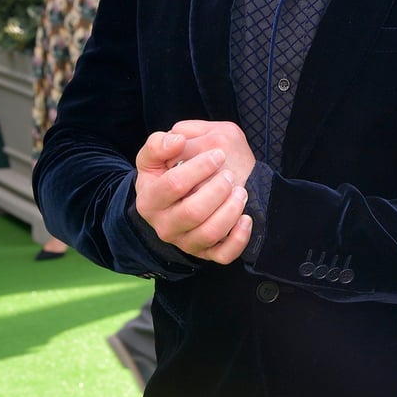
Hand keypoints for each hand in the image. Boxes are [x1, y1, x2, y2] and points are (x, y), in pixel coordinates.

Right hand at [134, 122, 255, 263]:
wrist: (184, 193)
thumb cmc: (173, 169)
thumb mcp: (158, 152)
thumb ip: (159, 143)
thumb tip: (176, 141)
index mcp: (150, 199)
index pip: (174, 185)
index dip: (199, 167)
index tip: (218, 155)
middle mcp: (165, 225)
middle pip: (192, 212)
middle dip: (217, 189)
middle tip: (229, 175)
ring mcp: (186, 241)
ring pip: (209, 233)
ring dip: (231, 210)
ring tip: (241, 191)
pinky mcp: (207, 253)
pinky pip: (224, 255)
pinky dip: (239, 237)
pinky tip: (246, 218)